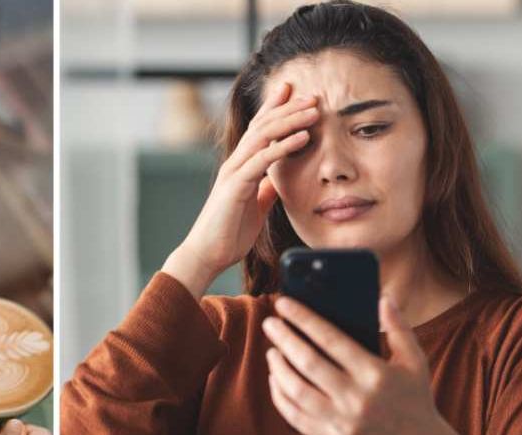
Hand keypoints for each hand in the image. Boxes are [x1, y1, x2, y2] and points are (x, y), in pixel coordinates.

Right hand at [162, 82, 317, 298]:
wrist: (208, 254)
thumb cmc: (229, 233)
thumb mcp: (255, 206)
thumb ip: (265, 189)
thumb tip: (279, 180)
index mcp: (240, 166)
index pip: (258, 129)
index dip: (276, 108)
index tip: (295, 92)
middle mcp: (235, 163)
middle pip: (263, 125)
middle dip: (288, 108)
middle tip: (313, 96)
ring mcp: (234, 172)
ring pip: (263, 135)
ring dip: (290, 120)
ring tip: (313, 111)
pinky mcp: (236, 185)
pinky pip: (263, 159)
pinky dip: (284, 146)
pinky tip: (302, 137)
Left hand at [261, 295, 446, 434]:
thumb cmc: (414, 399)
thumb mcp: (415, 362)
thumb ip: (399, 328)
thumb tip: (383, 298)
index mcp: (376, 375)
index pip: (331, 340)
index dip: (304, 319)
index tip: (284, 304)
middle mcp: (357, 399)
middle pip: (308, 363)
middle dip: (284, 339)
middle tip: (269, 323)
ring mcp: (342, 422)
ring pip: (296, 391)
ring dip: (278, 368)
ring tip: (272, 351)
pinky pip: (295, 417)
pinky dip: (280, 396)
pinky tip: (276, 379)